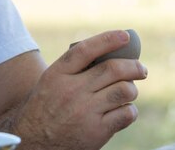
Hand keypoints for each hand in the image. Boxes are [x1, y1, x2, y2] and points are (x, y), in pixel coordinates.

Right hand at [13, 30, 147, 149]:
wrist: (34, 140)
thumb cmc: (45, 107)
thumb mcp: (51, 82)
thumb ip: (74, 69)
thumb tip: (109, 55)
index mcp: (58, 74)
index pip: (85, 50)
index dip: (107, 39)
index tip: (124, 35)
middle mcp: (72, 90)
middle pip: (112, 69)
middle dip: (133, 66)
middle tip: (140, 69)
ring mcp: (85, 111)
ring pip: (124, 90)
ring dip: (131, 89)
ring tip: (128, 91)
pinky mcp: (97, 131)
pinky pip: (126, 114)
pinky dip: (129, 110)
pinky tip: (123, 110)